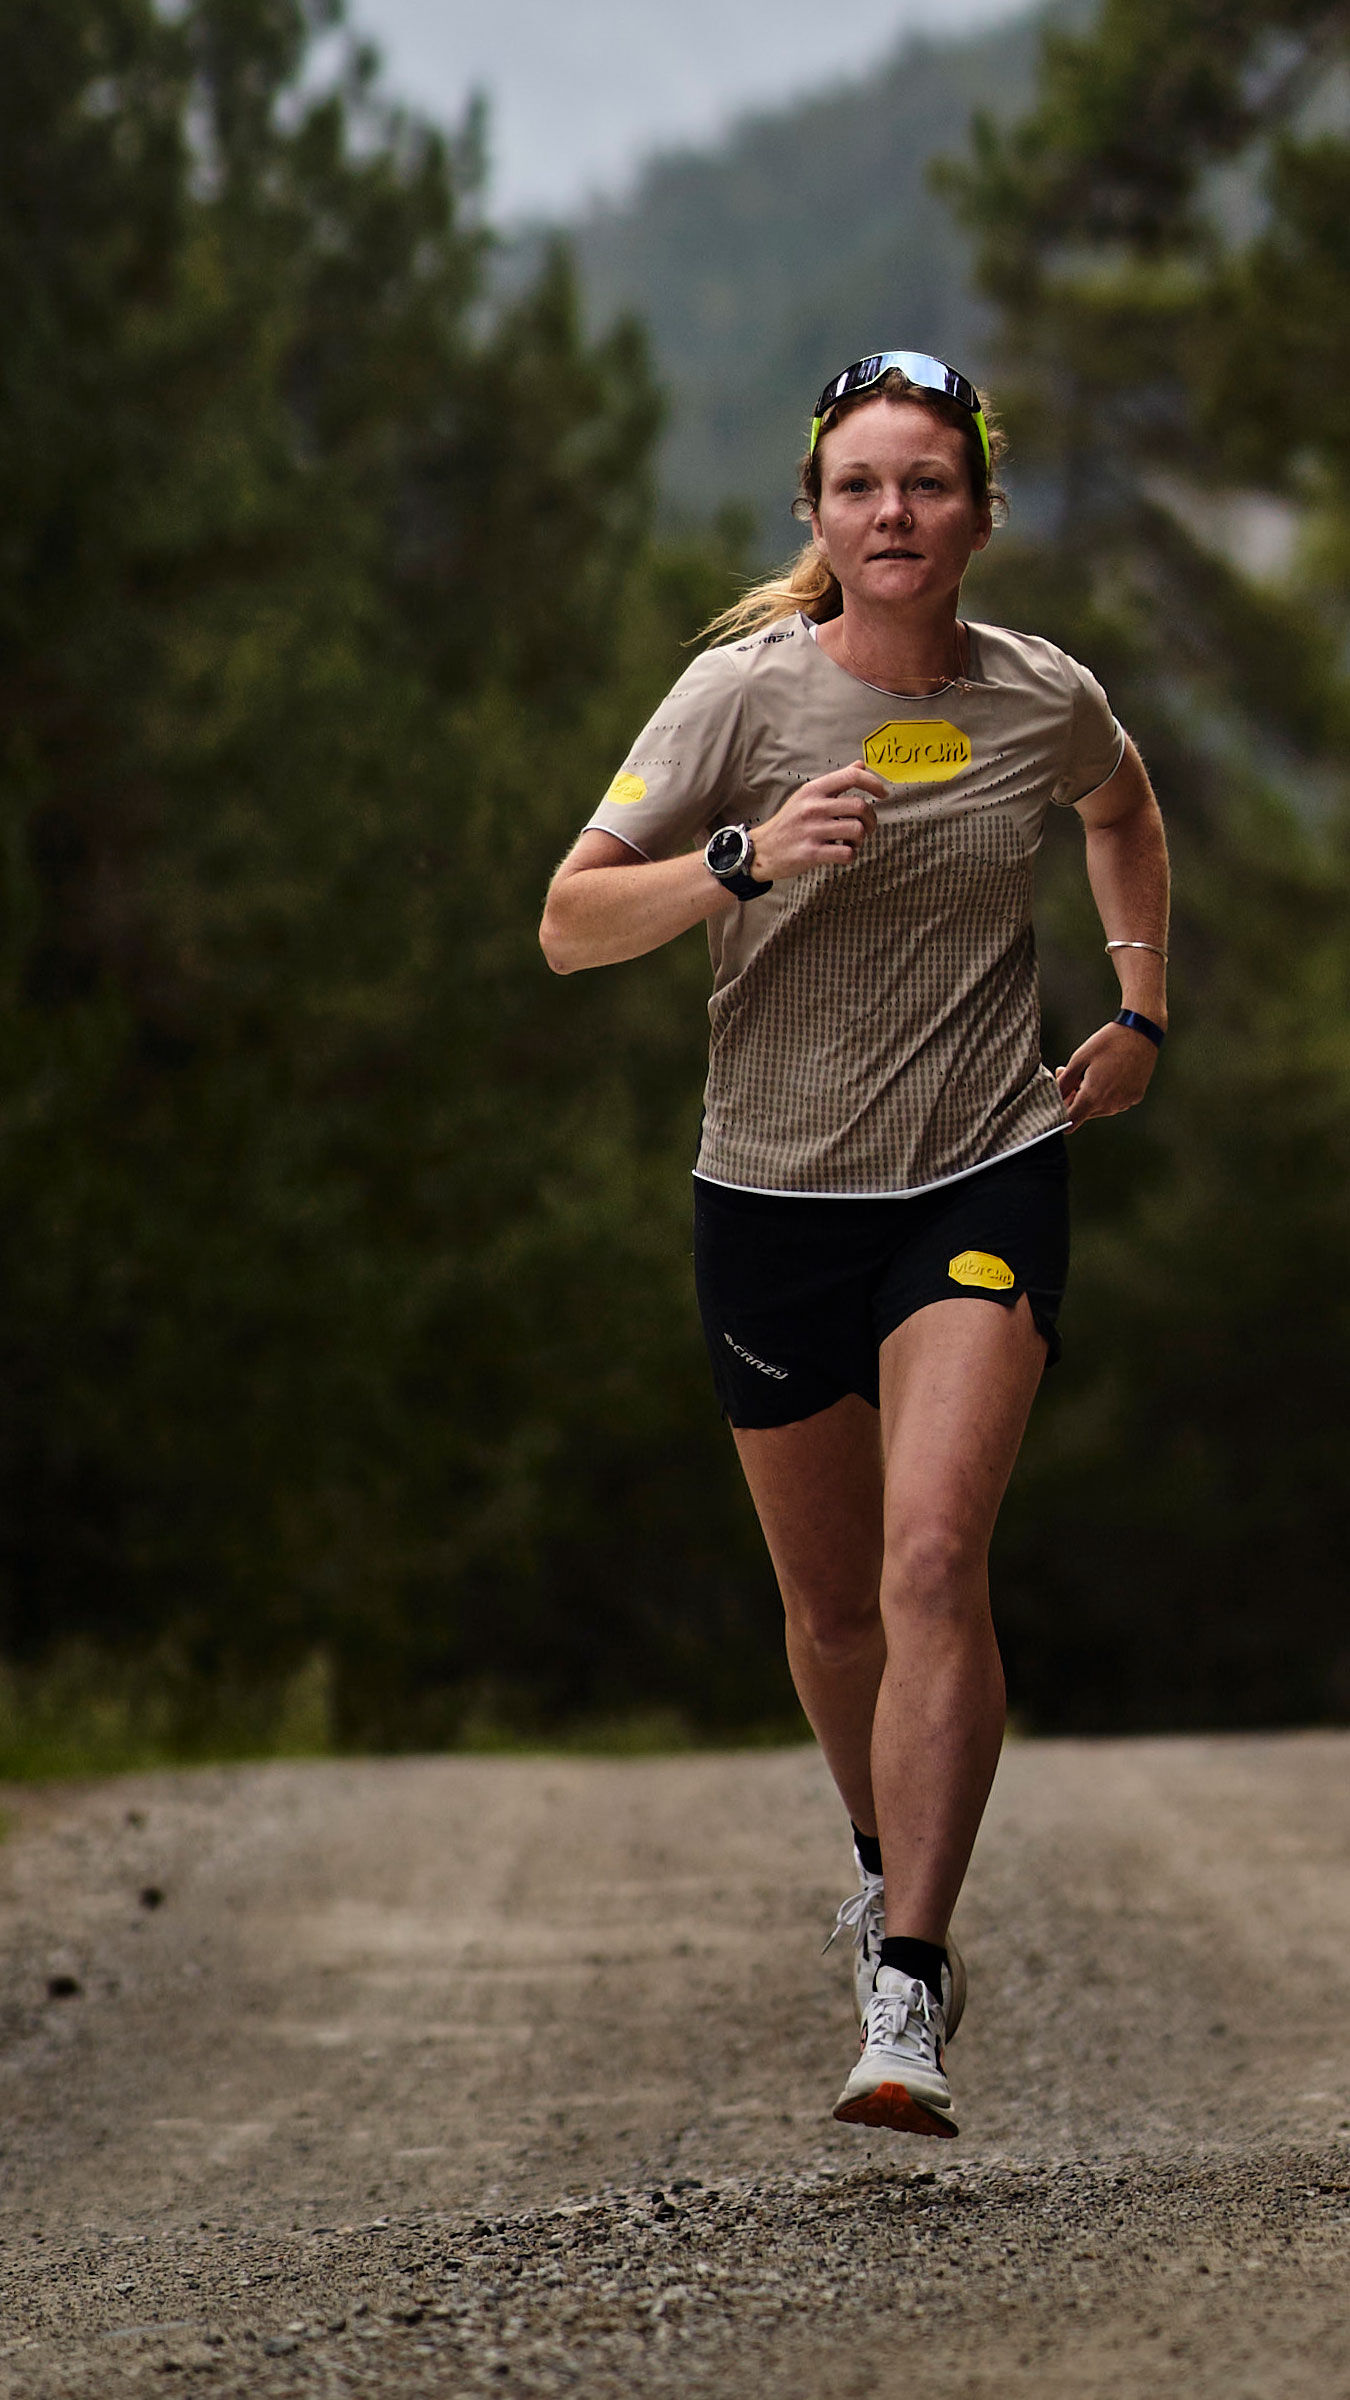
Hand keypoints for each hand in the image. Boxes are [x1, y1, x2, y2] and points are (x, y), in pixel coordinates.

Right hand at [751, 760, 885, 883]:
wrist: (761, 850)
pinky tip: (842, 853)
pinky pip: (847, 853)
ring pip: (857, 830)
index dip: (873, 783)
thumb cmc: (789, 823)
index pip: (851, 776)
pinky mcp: (811, 853)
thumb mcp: (807, 796)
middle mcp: (813, 807)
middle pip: (860, 806)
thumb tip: (860, 765)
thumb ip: (835, 782)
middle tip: (867, 827)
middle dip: (871, 819)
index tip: (883, 793)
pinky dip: (851, 855)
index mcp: (813, 790)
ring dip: (861, 839)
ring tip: (851, 842)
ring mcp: (812, 830)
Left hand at [1056, 1021, 1159, 1128]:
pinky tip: (1110, 1073)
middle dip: (1075, 1098)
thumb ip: (1064, 1082)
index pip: (1071, 1122)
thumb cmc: (1108, 1042)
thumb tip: (1055, 1096)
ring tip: (1092, 1071)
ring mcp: (1125, 1102)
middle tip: (1073, 1075)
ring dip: (1092, 1096)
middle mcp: (1110, 1105)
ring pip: (1100, 1108)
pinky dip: (1109, 1093)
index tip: (1061, 1099)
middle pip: (1085, 1114)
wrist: (1141, 1032)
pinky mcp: (1135, 1097)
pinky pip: (1115, 1102)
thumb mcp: (1079, 1059)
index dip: (1061, 1115)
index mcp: (1093, 1097)